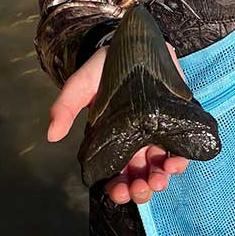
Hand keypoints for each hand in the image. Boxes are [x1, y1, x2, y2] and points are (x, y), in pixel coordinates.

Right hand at [46, 41, 189, 203]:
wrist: (134, 43)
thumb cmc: (104, 68)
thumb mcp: (81, 84)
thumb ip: (66, 106)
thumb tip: (52, 135)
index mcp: (112, 140)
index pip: (114, 172)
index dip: (116, 187)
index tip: (116, 191)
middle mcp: (136, 141)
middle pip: (139, 175)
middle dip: (139, 189)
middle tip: (139, 189)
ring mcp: (158, 133)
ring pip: (160, 167)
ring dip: (160, 179)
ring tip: (157, 180)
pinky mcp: (177, 121)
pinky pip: (182, 148)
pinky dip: (180, 160)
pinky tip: (176, 162)